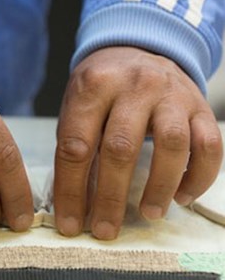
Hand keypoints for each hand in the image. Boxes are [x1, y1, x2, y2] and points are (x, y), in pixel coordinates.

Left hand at [54, 46, 222, 239]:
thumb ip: (76, 148)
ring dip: (160, 187)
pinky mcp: (201, 106)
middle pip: (121, 148)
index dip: (71, 191)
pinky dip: (199, 177)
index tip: (70, 224)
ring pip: (172, 145)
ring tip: (149, 214)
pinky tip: (183, 197)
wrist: (138, 49)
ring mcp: (172, 94)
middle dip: (110, 198)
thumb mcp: (78, 106)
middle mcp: (134, 85)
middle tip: (105, 230)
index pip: (76, 146)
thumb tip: (73, 206)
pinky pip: (210, 145)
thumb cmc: (102, 89)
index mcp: (93, 86)